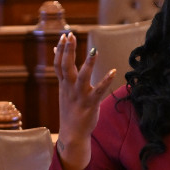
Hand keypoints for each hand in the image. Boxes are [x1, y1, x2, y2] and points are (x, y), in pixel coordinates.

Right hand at [54, 32, 115, 169]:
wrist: (72, 134)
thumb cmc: (70, 110)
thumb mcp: (64, 89)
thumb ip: (62, 72)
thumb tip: (55, 51)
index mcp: (64, 84)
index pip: (58, 64)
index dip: (61, 50)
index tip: (64, 35)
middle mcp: (70, 88)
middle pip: (66, 67)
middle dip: (68, 51)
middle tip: (70, 35)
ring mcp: (79, 96)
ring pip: (82, 78)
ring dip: (88, 64)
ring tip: (94, 51)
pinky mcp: (90, 104)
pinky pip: (99, 91)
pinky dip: (106, 81)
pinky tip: (113, 72)